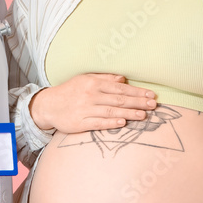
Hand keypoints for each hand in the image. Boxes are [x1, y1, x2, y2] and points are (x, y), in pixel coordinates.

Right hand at [29, 73, 156, 131]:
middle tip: (153, 105)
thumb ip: (104, 78)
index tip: (150, 95)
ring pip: (111, 112)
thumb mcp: (85, 79)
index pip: (120, 88)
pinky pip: (98, 123)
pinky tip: (123, 123)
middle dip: (138, 102)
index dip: (136, 92)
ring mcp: (85, 110)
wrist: (49, 105)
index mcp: (93, 84)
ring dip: (129, 113)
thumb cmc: (70, 91)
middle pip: (118, 100)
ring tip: (144, 115)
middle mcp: (91, 96)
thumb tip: (122, 79)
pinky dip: (111, 123)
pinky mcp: (80, 123)